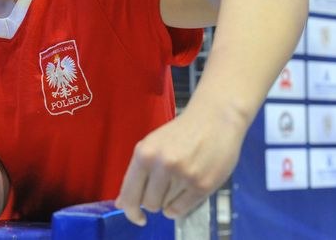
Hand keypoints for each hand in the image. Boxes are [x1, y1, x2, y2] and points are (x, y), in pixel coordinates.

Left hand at [114, 101, 245, 224]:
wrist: (214, 119)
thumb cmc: (181, 132)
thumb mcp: (152, 145)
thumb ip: (136, 174)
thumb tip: (121, 203)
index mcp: (145, 153)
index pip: (130, 193)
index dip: (130, 210)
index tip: (136, 217)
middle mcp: (162, 164)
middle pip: (148, 204)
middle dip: (154, 201)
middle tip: (163, 187)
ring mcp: (183, 175)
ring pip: (165, 207)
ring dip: (169, 200)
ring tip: (179, 180)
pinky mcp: (202, 185)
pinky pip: (181, 209)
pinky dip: (180, 206)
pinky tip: (185, 190)